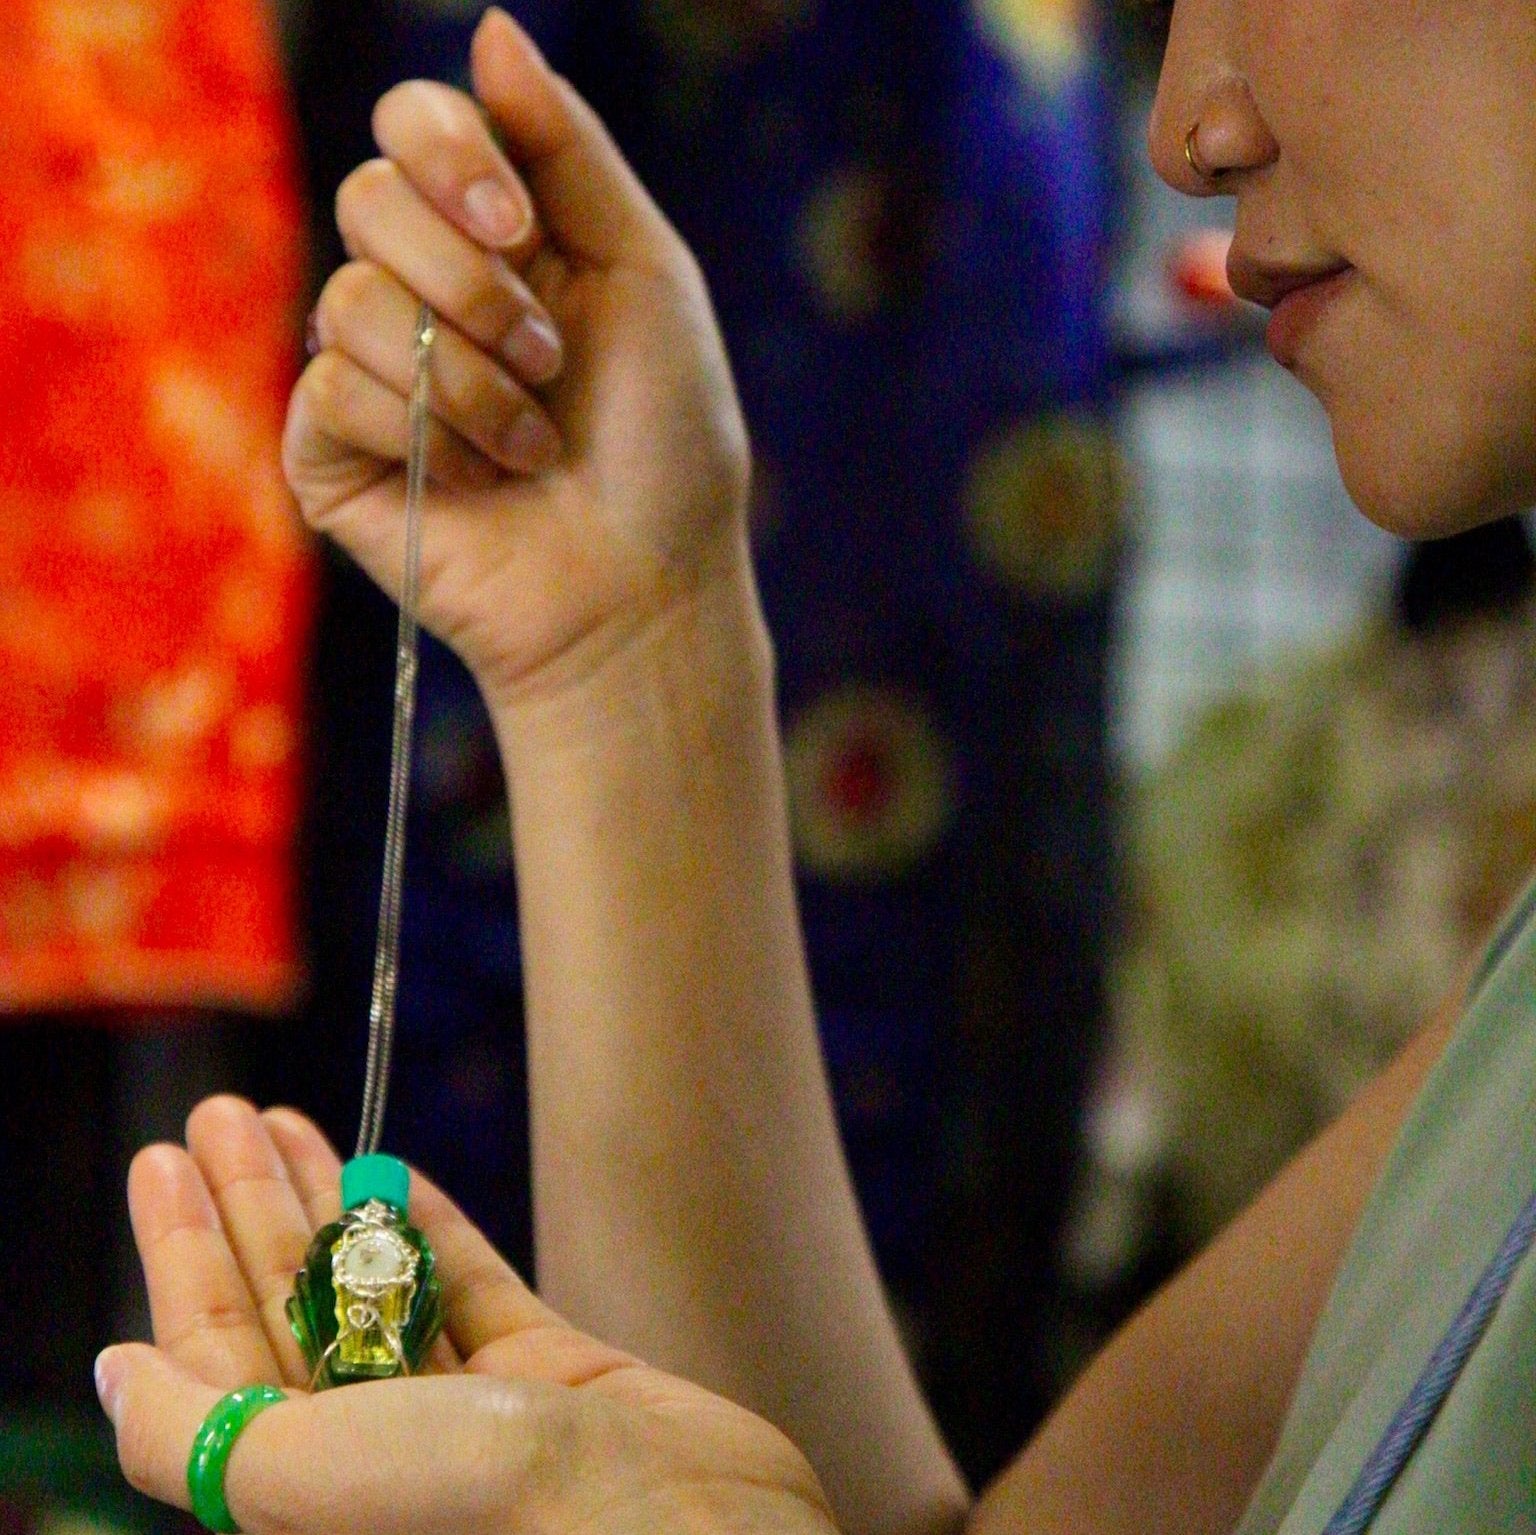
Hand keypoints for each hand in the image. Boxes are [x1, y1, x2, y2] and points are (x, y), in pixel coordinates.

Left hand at [96, 1097, 835, 1534]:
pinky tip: (394, 1171)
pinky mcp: (556, 1383)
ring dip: (329, 1201)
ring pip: (376, 1288)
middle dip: (251, 1205)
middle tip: (222, 1111)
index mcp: (308, 1497)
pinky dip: (432, 1227)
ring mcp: (472, 1421)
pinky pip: (474, 1288)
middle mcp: (380, 1461)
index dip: (184, 1250)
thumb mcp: (312, 1481)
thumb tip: (111, 1373)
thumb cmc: (499, 1518)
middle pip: (290, 1308)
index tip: (165, 1156)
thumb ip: (196, 1430)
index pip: (216, 1357)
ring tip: (282, 1119)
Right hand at [285, 7, 752, 710]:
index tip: (521, 225)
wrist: (647, 586)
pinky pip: (329, 388)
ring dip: (464, 376)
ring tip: (530, 441)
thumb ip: (569, 151)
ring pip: (348, 298)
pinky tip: (475, 482)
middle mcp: (421, 296)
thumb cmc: (665, 443)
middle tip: (546, 356)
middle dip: (471, 279)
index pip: (410, 127)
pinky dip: (422, 433)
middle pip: (367, 197)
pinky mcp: (331, 457)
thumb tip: (489, 28)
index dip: (449, 155)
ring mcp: (371, 377)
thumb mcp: (643, 273)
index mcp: (493, 241)